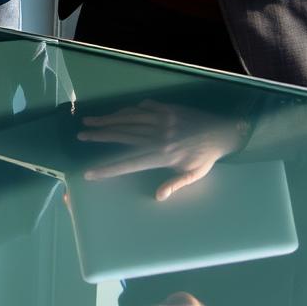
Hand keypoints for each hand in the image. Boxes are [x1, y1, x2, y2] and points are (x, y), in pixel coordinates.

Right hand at [77, 98, 246, 199]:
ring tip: (90, 121)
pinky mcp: (166, 109)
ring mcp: (162, 120)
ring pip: (128, 119)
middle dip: (100, 135)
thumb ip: (175, 184)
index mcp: (163, 155)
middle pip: (122, 135)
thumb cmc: (207, 157)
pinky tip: (118, 113)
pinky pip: (142, 108)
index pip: (129, 163)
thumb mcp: (194, 175)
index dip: (108, 168)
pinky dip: (128, 110)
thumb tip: (158, 197)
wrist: (225, 131)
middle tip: (81, 135)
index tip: (90, 172)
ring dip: (108, 120)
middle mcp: (158, 136)